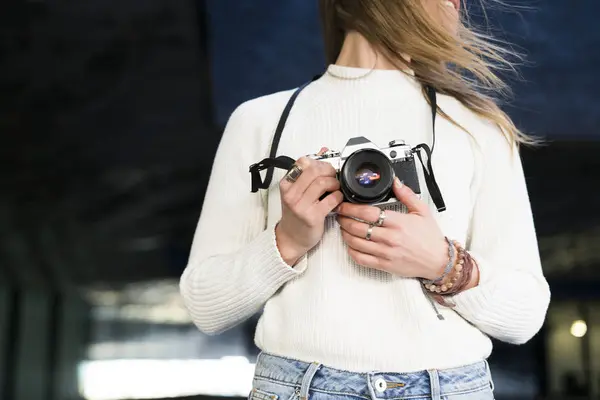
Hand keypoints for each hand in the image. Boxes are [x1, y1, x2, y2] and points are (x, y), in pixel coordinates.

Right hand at [276, 149, 343, 265]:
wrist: (291, 238)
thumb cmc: (296, 214)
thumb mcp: (297, 192)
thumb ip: (309, 173)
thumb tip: (324, 150)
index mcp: (286, 184)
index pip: (302, 162)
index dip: (318, 163)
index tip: (324, 169)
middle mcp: (291, 194)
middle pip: (314, 170)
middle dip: (328, 171)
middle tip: (333, 177)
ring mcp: (300, 206)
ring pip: (322, 183)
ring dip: (334, 183)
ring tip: (335, 189)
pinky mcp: (312, 217)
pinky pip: (331, 199)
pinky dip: (338, 197)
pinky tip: (337, 200)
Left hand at [337, 178, 447, 279]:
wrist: (438, 261)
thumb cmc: (430, 238)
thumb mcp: (422, 211)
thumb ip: (406, 194)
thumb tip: (395, 182)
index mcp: (398, 222)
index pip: (368, 213)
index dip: (351, 208)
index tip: (344, 205)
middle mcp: (390, 238)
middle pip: (357, 227)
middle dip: (344, 219)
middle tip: (340, 214)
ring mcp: (386, 253)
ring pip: (356, 243)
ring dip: (345, 233)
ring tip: (343, 227)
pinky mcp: (385, 265)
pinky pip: (361, 259)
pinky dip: (351, 251)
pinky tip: (350, 244)